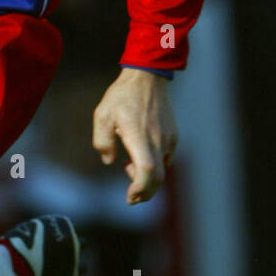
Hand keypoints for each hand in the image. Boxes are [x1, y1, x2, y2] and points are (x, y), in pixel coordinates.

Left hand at [92, 68, 177, 203]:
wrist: (148, 77)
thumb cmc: (122, 96)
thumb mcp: (102, 116)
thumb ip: (102, 141)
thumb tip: (109, 161)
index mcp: (140, 136)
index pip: (147, 171)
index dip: (140, 188)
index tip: (130, 197)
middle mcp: (158, 140)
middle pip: (157, 178)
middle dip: (144, 193)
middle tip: (131, 198)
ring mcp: (168, 139)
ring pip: (162, 170)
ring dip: (148, 179)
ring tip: (128, 168)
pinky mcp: (173, 136)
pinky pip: (166, 159)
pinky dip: (155, 167)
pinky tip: (140, 158)